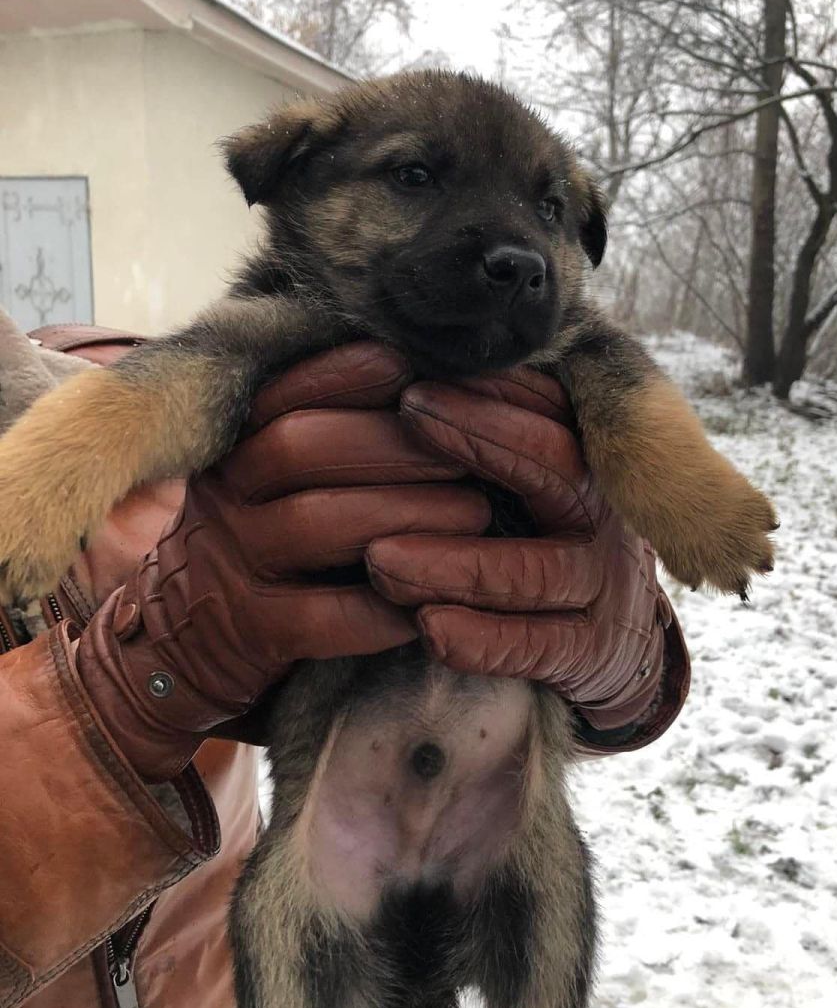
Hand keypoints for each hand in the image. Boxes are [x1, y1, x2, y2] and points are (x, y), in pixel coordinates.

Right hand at [75, 344, 490, 779]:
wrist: (187, 644)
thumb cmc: (269, 542)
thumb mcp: (269, 478)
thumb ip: (323, 427)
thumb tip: (425, 372)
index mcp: (233, 445)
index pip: (283, 391)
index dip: (348, 373)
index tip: (413, 364)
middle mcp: (223, 496)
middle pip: (298, 447)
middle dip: (393, 442)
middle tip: (467, 452)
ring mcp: (232, 564)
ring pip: (314, 524)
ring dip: (407, 513)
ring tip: (477, 514)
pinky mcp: (252, 633)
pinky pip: (323, 618)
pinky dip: (384, 610)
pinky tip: (434, 600)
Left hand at [366, 368, 675, 734]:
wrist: (614, 640)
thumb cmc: (542, 538)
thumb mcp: (532, 477)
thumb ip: (493, 431)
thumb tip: (404, 364)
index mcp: (590, 461)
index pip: (552, 409)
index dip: (492, 390)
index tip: (420, 374)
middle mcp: (605, 515)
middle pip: (556, 467)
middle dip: (480, 438)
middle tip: (407, 414)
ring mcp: (604, 585)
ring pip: (533, 571)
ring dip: (455, 563)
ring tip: (379, 558)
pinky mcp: (591, 652)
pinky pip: (538, 646)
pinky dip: (483, 639)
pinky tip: (429, 628)